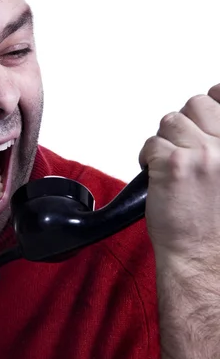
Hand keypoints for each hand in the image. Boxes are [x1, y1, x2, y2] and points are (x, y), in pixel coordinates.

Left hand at [139, 85, 219, 358]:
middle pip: (194, 105)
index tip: (204, 115)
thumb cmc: (217, 227)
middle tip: (183, 154)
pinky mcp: (174, 165)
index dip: (210, 105)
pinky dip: (147, 160)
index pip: (219, 97)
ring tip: (172, 170)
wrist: (205, 261)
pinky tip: (158, 179)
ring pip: (169, 122)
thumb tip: (211, 110)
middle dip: (183, 127)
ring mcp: (204, 154)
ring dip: (165, 144)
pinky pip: (151, 145)